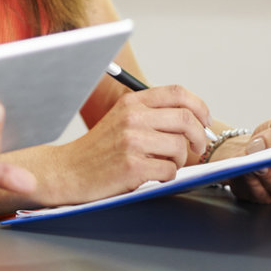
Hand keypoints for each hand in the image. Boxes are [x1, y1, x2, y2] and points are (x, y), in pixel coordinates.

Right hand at [53, 86, 212, 203]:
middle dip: (200, 137)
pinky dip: (166, 177)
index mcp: (131, 102)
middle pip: (186, 119)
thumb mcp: (121, 119)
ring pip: (180, 148)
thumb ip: (151, 114)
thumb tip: (194, 120)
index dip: (199, 107)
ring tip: (163, 164)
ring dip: (179, 161)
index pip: (178, 93)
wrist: (66, 171)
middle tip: (198, 148)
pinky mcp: (132, 166)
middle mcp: (132, 117)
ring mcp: (132, 141)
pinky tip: (150, 176)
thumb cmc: (98, 150)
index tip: (205, 122)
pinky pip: (169, 171)